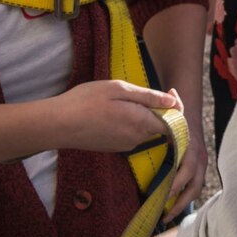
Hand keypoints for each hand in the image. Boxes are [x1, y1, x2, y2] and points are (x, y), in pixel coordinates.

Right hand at [52, 79, 181, 153]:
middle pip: (160, 125)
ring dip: (142, 115)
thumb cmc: (86, 101)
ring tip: (122, 100)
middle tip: (143, 91)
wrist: (59, 125)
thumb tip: (172, 102)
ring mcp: (125, 145)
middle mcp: (137, 139)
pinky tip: (112, 112)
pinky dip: (129, 123)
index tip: (169, 91)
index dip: (177, 107)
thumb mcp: (119, 89)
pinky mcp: (114, 147)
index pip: (175, 122)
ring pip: (145, 129)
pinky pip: (131, 134)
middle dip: (158, 109)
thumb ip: (149, 97)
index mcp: (142, 123)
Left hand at [165, 126, 207, 219]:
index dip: (179, 183)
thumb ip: (167, 118)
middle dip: (181, 202)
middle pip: (195, 186)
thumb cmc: (178, 121)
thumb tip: (163, 106)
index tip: (166, 194)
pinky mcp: (199, 172)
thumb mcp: (174, 119)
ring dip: (183, 205)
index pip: (188, 170)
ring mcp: (202, 167)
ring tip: (167, 216)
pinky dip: (184, 199)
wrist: (191, 119)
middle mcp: (200, 161)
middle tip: (165, 214)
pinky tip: (172, 207)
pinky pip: (194, 188)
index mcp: (192, 150)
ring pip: (196, 190)